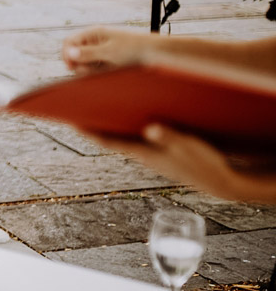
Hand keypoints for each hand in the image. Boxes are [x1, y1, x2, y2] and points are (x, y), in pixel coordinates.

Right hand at [61, 26, 152, 73]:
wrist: (155, 53)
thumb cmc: (133, 49)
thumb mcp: (109, 52)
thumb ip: (88, 53)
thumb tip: (69, 54)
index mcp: (93, 33)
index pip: (69, 43)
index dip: (67, 55)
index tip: (71, 67)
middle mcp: (93, 41)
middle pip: (74, 54)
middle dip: (78, 64)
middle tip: (90, 71)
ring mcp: (99, 51)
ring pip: (83, 63)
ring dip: (88, 69)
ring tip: (104, 70)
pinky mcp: (105, 60)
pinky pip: (93, 68)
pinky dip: (97, 72)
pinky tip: (108, 71)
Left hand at [92, 125, 275, 202]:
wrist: (221, 182)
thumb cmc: (204, 163)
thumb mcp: (189, 147)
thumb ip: (170, 137)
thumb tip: (150, 128)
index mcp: (144, 152)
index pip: (108, 140)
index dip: (88, 131)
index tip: (70, 119)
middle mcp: (142, 154)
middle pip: (110, 137)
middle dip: (93, 124)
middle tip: (76, 108)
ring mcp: (151, 155)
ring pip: (122, 138)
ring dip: (109, 125)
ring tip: (95, 109)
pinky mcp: (160, 154)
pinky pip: (136, 138)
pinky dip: (127, 128)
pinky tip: (129, 117)